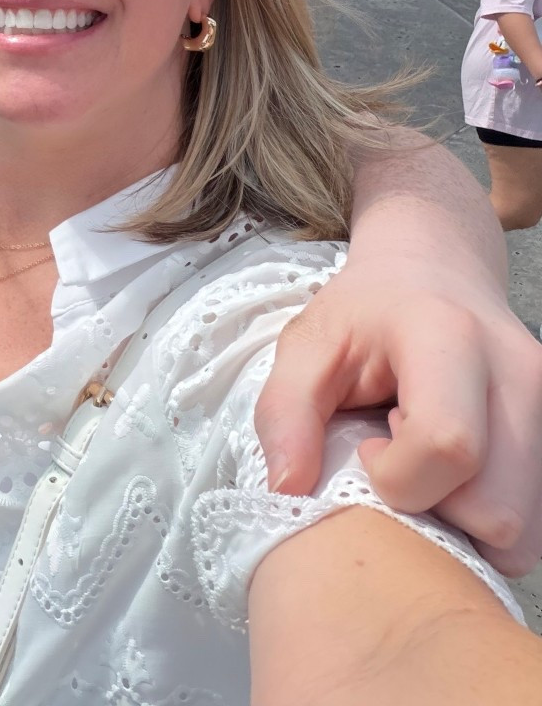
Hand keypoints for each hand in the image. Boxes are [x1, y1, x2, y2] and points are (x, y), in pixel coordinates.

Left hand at [254, 250, 541, 573]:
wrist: (435, 269)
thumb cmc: (367, 311)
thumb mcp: (308, 342)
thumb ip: (285, 411)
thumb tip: (287, 492)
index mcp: (450, 337)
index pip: (449, 446)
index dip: (397, 474)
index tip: (368, 445)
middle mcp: (521, 375)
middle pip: (498, 508)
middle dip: (435, 510)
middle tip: (399, 459)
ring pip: (524, 531)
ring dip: (466, 524)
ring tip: (427, 467)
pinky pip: (534, 525)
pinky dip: (488, 521)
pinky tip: (454, 477)